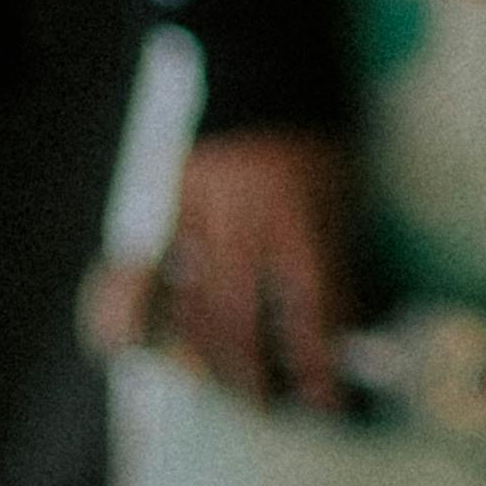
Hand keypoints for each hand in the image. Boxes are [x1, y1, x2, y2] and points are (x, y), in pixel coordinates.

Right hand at [157, 127, 361, 412]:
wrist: (266, 82)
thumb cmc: (317, 149)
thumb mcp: (344, 196)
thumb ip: (338, 262)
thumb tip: (348, 337)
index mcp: (301, 209)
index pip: (311, 305)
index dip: (318, 362)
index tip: (328, 402)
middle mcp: (246, 214)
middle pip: (240, 318)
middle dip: (254, 373)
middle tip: (267, 404)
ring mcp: (199, 211)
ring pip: (191, 304)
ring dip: (207, 358)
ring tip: (224, 387)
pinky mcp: (167, 207)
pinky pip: (143, 271)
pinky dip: (136, 313)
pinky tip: (137, 346)